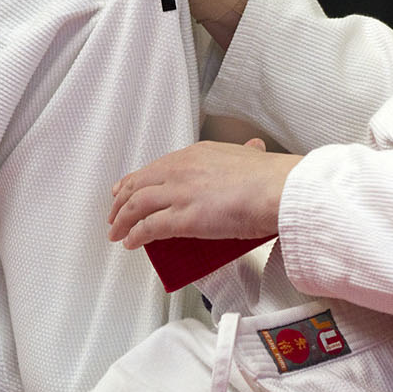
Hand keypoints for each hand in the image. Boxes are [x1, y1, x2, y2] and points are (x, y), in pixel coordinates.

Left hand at [107, 139, 300, 248]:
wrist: (278, 190)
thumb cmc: (271, 178)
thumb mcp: (253, 155)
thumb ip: (248, 153)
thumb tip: (254, 149)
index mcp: (196, 154)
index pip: (155, 167)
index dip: (135, 180)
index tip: (125, 188)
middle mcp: (181, 170)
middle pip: (138, 185)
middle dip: (121, 201)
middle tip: (114, 213)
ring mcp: (180, 194)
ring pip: (136, 206)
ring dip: (122, 220)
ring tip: (117, 232)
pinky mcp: (183, 219)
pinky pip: (148, 228)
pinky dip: (135, 236)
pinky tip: (131, 243)